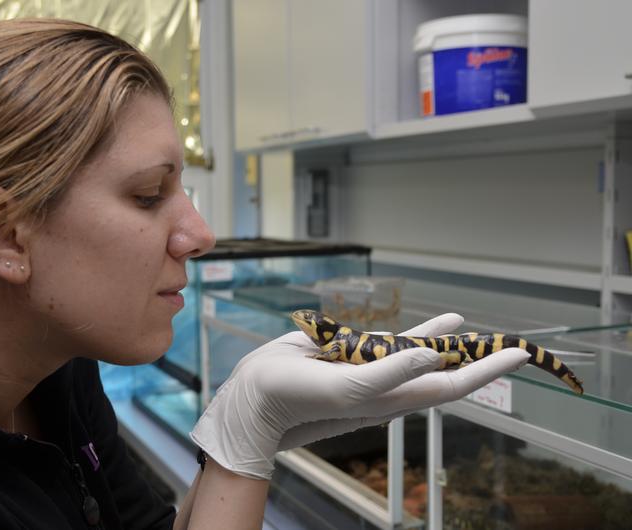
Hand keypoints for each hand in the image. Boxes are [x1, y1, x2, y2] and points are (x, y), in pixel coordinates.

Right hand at [190, 313, 529, 479]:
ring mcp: (367, 368)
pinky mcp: (347, 354)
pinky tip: (414, 321)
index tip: (517, 355)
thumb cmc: (296, 398)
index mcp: (391, 398)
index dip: (486, 370)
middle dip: (474, 357)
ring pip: (413, 350)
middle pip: (440, 369)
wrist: (254, 396)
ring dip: (441, 338)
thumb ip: (389, 371)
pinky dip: (402, 329)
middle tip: (507, 343)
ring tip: (464, 321)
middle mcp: (386, 384)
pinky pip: (383, 339)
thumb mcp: (346, 387)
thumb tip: (434, 355)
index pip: (451, 383)